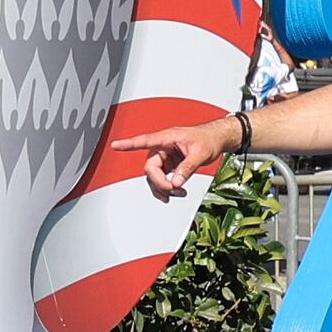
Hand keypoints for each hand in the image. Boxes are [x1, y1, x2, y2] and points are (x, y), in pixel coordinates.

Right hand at [126, 115, 243, 197]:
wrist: (216, 139)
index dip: (129, 144)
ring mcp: (165, 157)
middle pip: (150, 168)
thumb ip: (187, 168)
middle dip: (160, 182)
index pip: (144, 141)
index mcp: (167, 138)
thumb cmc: (208, 139)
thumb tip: (176, 182)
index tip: (116, 145)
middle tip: (175, 189)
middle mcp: (162, 147)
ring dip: (164, 188)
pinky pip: (161, 178)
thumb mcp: (200, 154)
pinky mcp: (169, 164)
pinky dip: (167, 187)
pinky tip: (175, 191)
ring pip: (154, 176)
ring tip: (180, 192)